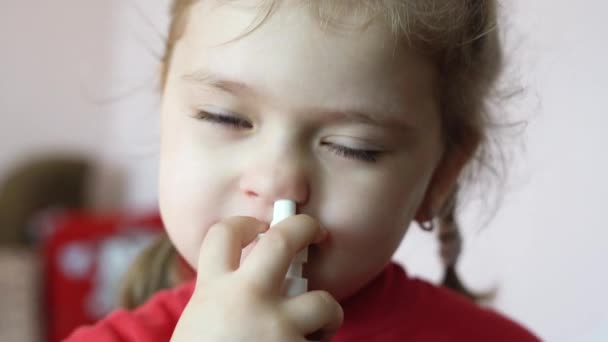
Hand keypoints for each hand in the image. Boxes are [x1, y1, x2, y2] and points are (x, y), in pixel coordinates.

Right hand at [171, 215, 342, 341]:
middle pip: (285, 239)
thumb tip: (258, 275)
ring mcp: (278, 327)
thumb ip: (222, 299)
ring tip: (315, 332)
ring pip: (325, 302)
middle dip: (306, 227)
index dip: (243, 222)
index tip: (258, 226)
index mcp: (214, 291)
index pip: (225, 234)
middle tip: (316, 231)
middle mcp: (247, 299)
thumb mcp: (200, 325)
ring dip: (326, 316)